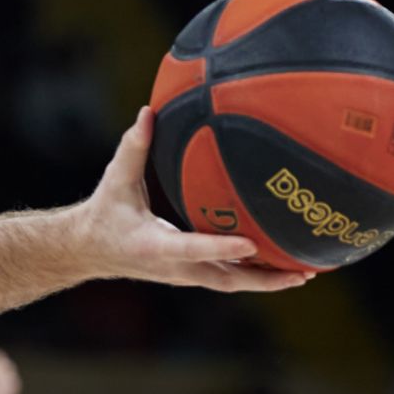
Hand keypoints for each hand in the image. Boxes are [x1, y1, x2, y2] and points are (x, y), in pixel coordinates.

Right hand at [69, 107, 317, 293]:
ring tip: (304, 271)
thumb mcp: (115, 179)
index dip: (221, 247)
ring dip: (267, 280)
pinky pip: (228, 278)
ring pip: (232, 283)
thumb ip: (134, 146)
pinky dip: (255, 274)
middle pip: (226, 279)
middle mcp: (174, 267)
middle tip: (299, 271)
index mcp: (155, 246)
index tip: (251, 243)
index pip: (192, 247)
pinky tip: (281, 266)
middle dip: (263, 278)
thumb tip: (149, 111)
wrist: (88, 250)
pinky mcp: (190, 275)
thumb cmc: (104, 213)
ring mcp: (184, 275)